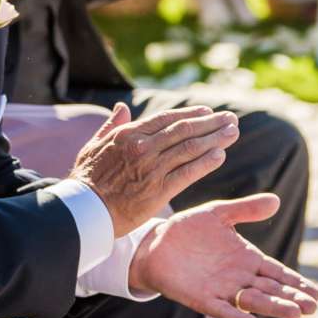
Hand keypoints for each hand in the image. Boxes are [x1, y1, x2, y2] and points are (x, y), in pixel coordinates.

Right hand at [68, 103, 240, 232]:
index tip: (208, 112)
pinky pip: (188, 173)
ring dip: (215, 139)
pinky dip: (206, 162)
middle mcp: (143, 147)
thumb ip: (111, 125)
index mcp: (128, 134)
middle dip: (211, 124)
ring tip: (232, 133)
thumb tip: (122, 107)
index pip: (167, 119)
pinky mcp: (159, 190)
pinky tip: (220, 155)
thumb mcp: (93, 145)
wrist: (85, 211)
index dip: (190, 114)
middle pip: (184, 130)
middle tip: (230, 119)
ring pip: (190, 148)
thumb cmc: (86, 179)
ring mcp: (152, 168)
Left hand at [129, 195, 317, 317]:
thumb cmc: (188, 230)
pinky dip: (237, 317)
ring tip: (294, 314)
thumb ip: (246, 209)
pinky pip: (222, 310)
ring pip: (253, 301)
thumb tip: (276, 200)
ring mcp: (222, 290)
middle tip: (313, 307)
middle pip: (271, 290)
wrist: (155, 243)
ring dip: (273, 308)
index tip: (316, 293)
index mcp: (247, 258)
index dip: (296, 282)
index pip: (278, 272)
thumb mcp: (218, 214)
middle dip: (291, 298)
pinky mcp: (201, 299)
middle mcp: (239, 277)